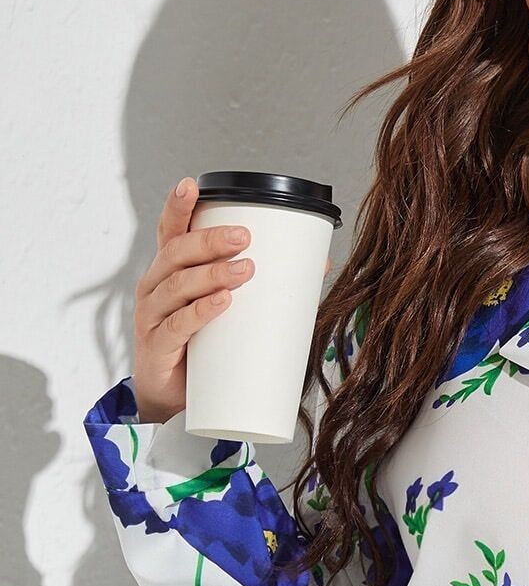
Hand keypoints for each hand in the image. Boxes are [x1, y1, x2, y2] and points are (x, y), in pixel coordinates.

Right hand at [130, 176, 330, 423]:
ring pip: (177, 286)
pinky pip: (176, 326)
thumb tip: (319, 263)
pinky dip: (200, 312)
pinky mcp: (156, 348)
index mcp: (170, 271)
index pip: (170, 232)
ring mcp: (151, 317)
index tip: (192, 185)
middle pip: (176, 254)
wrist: (175, 400)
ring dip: (212, 274)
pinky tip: (222, 303)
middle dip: (210, 241)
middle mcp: (155, 287)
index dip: (178, 207)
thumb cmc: (203, 348)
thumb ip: (266, 288)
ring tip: (246, 270)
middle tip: (244, 236)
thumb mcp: (230, 311)